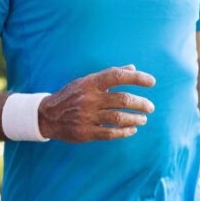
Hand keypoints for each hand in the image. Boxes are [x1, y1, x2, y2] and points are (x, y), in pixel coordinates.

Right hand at [37, 65, 155, 141]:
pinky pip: (110, 133)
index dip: (136, 78)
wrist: (47, 115)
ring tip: (143, 119)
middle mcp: (89, 99)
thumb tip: (132, 67)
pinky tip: (132, 130)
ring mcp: (87, 116)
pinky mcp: (86, 132)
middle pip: (122, 99)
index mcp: (90, 83)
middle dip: (141, 103)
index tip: (152, 82)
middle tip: (150, 107)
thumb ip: (109, 74)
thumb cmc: (72, 95)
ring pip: (118, 117)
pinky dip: (124, 132)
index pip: (117, 76)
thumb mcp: (86, 81)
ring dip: (135, 118)